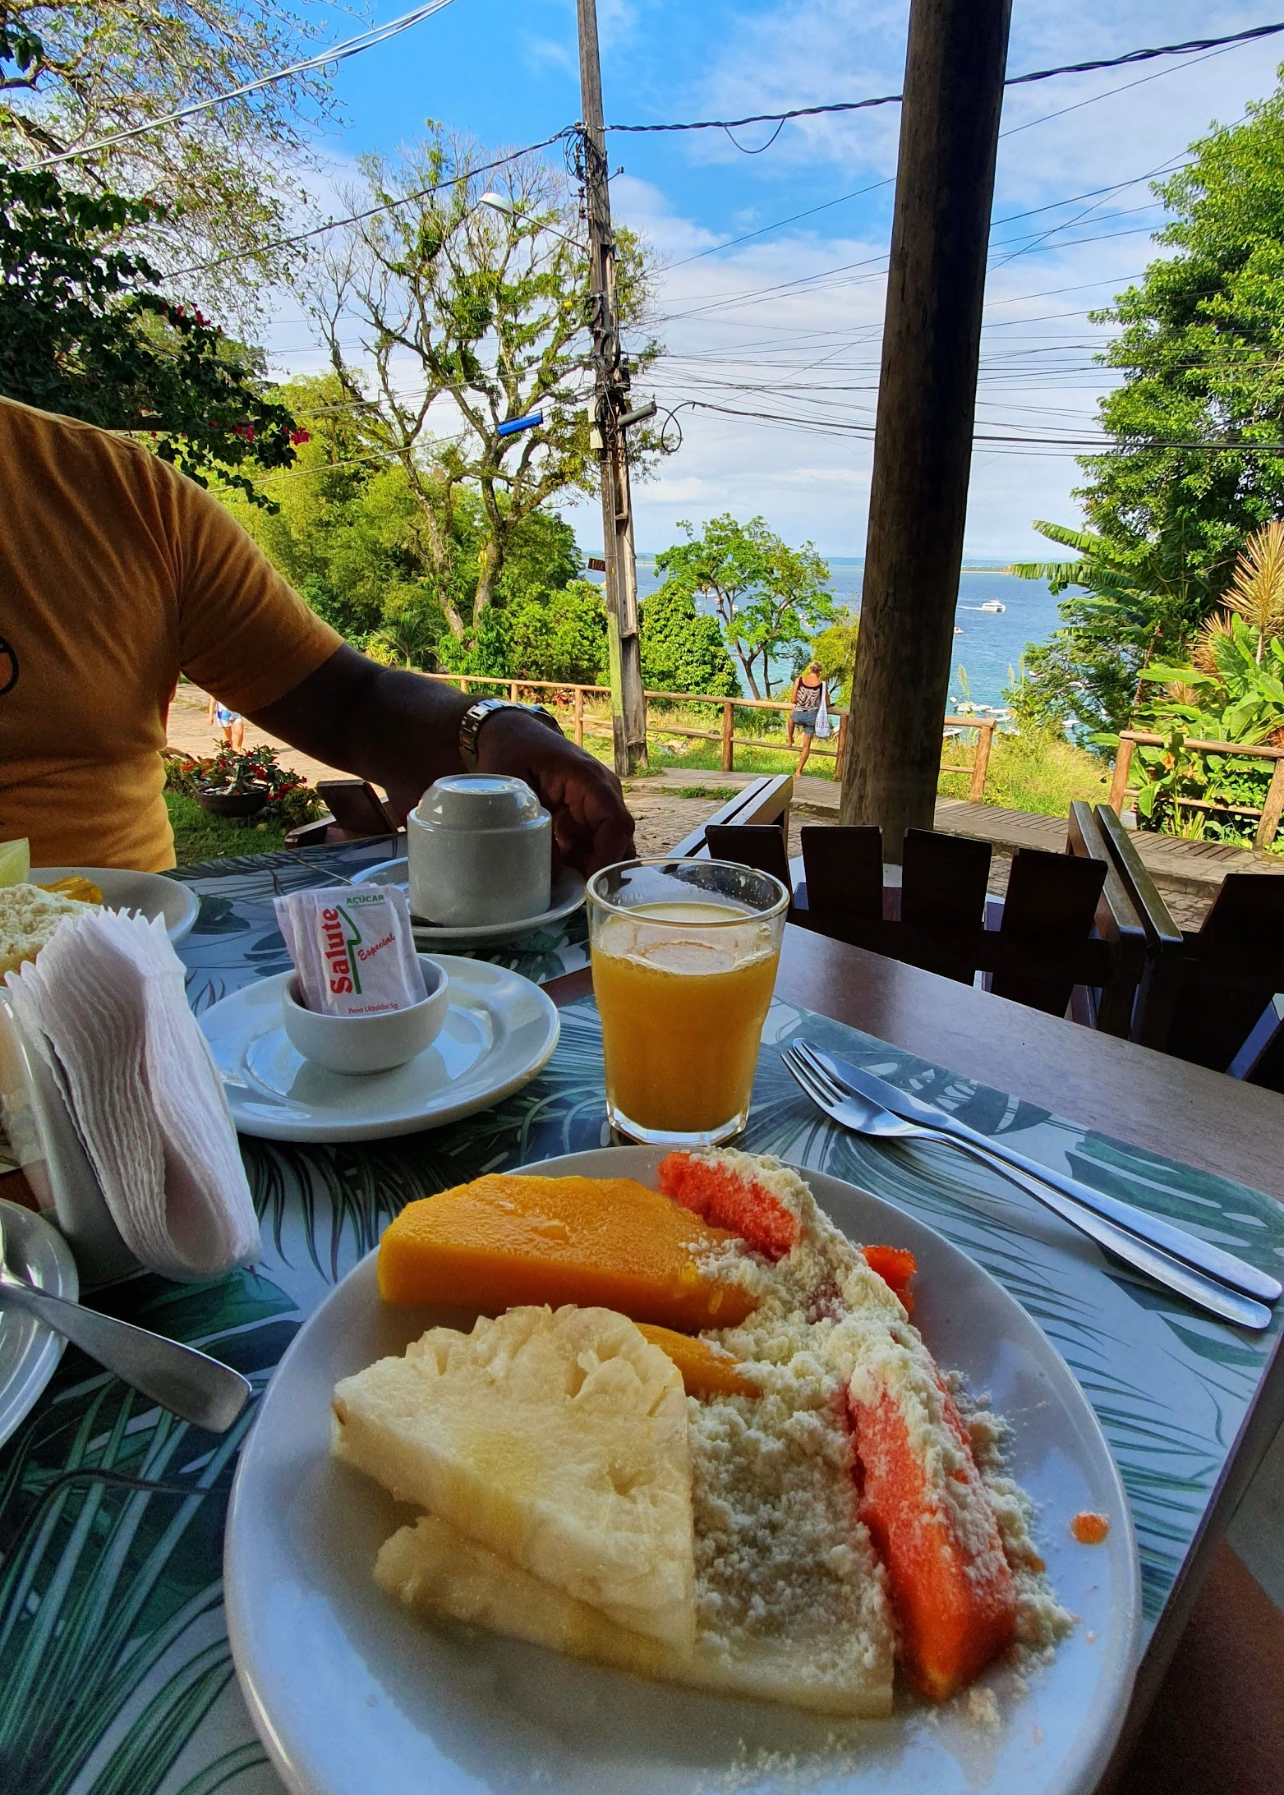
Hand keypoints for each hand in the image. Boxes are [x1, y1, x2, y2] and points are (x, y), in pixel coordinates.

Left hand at [475, 710, 635, 875]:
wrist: (512, 734)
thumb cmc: (512, 751)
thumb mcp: (512, 786)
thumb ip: (529, 827)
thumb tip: (551, 876)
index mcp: (589, 779)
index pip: (615, 823)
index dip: (608, 857)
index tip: (591, 884)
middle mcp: (603, 793)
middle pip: (620, 840)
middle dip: (603, 869)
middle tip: (576, 894)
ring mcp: (597, 805)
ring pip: (609, 846)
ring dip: (589, 867)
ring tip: (564, 883)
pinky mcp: (587, 816)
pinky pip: (593, 845)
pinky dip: (580, 861)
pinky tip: (559, 870)